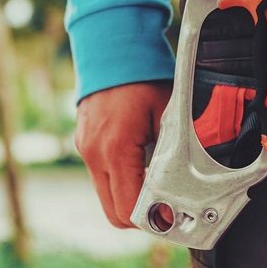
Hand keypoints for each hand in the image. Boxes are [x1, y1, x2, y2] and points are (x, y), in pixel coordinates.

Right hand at [75, 81, 171, 227]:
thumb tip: (182, 185)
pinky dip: (120, 179)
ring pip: (106, 196)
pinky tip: (139, 162)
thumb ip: (173, 152)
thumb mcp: (168, 113)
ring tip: (154, 180)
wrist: (112, 48)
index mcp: (115, 150)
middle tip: (165, 204)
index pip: (127, 209)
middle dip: (140, 215)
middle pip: (113, 212)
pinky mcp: (84, 144)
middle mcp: (95, 154)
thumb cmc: (143, 78)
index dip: (150, 219)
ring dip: (129, 196)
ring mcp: (86, 149)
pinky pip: (101, 176)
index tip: (170, 214)